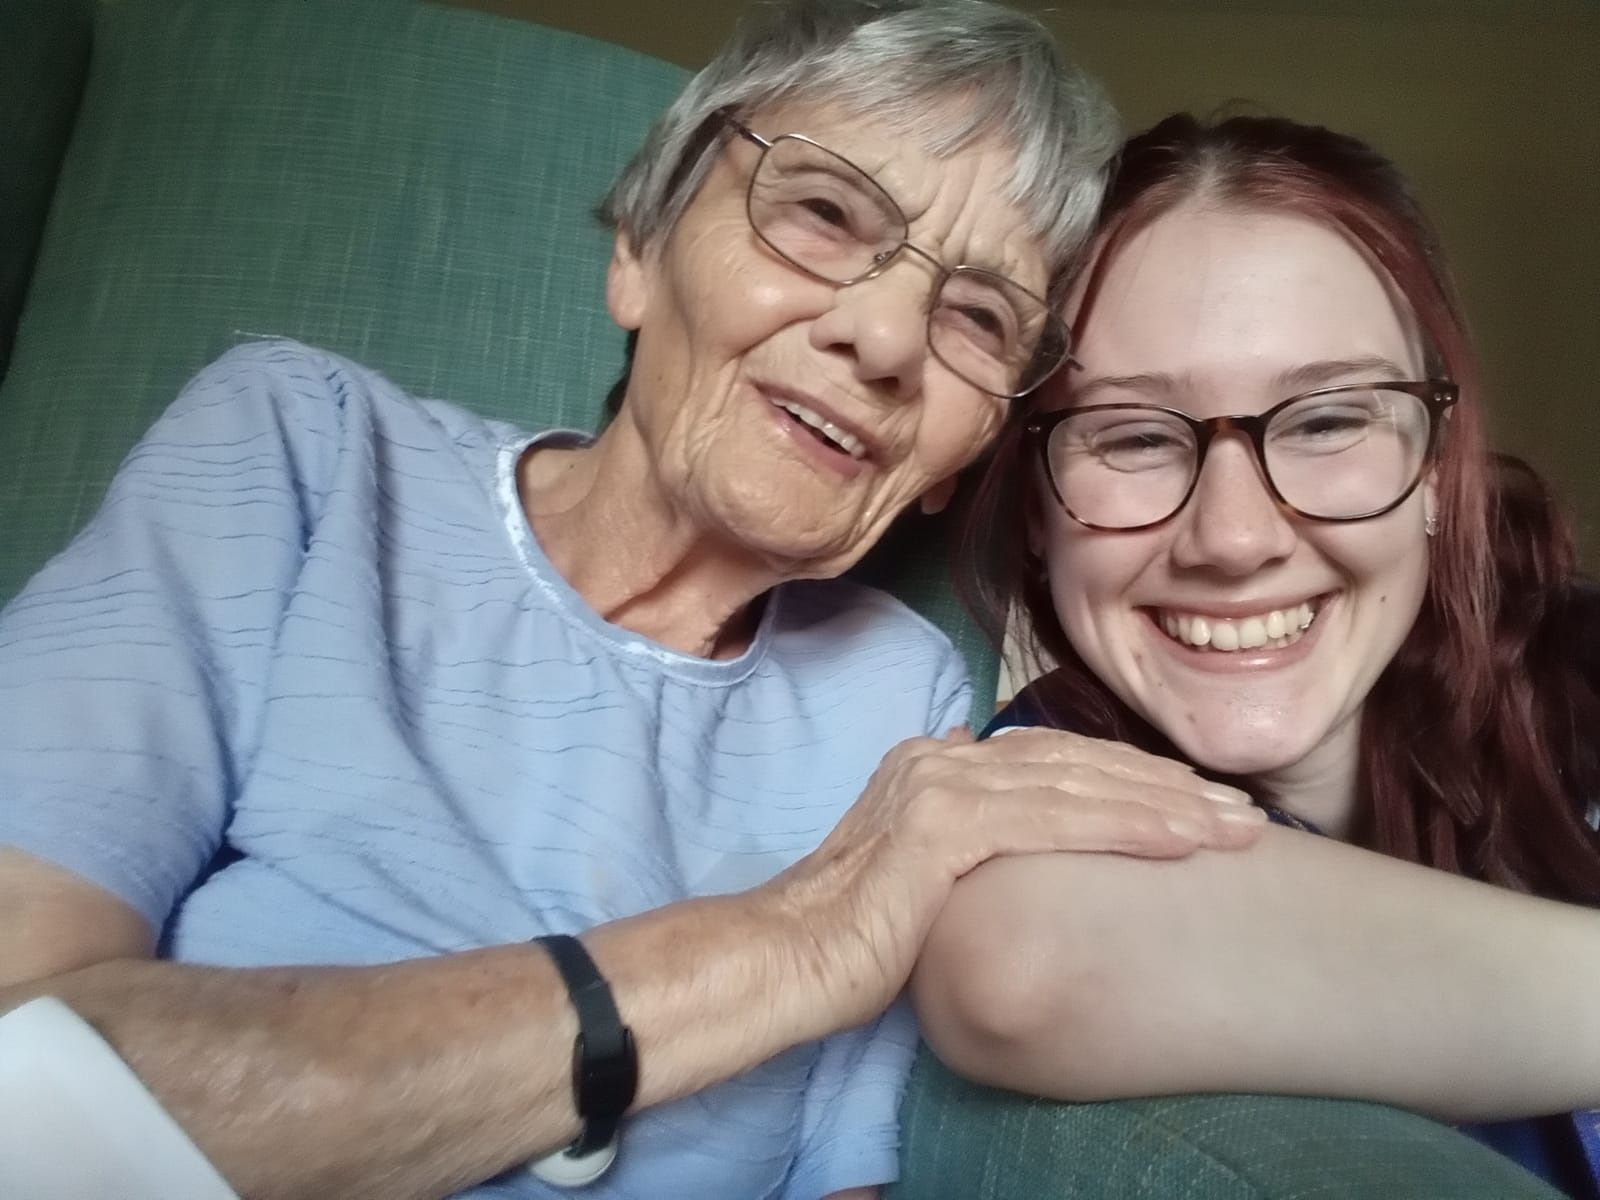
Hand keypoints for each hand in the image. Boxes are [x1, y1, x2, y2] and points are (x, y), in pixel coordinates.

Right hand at [760, 726, 1263, 1031]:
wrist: (790, 959)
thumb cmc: (858, 935)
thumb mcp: (920, 870)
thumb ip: (965, 832)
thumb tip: (1009, 817)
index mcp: (936, 762)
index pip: (1058, 759)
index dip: (1136, 779)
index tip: (1200, 804)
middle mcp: (941, 758)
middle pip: (1080, 763)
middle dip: (1169, 788)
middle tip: (1244, 814)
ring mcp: (941, 784)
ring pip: (1080, 785)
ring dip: (1168, 805)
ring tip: (1236, 828)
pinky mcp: (943, 824)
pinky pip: (1057, 820)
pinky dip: (1128, 827)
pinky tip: (1184, 841)